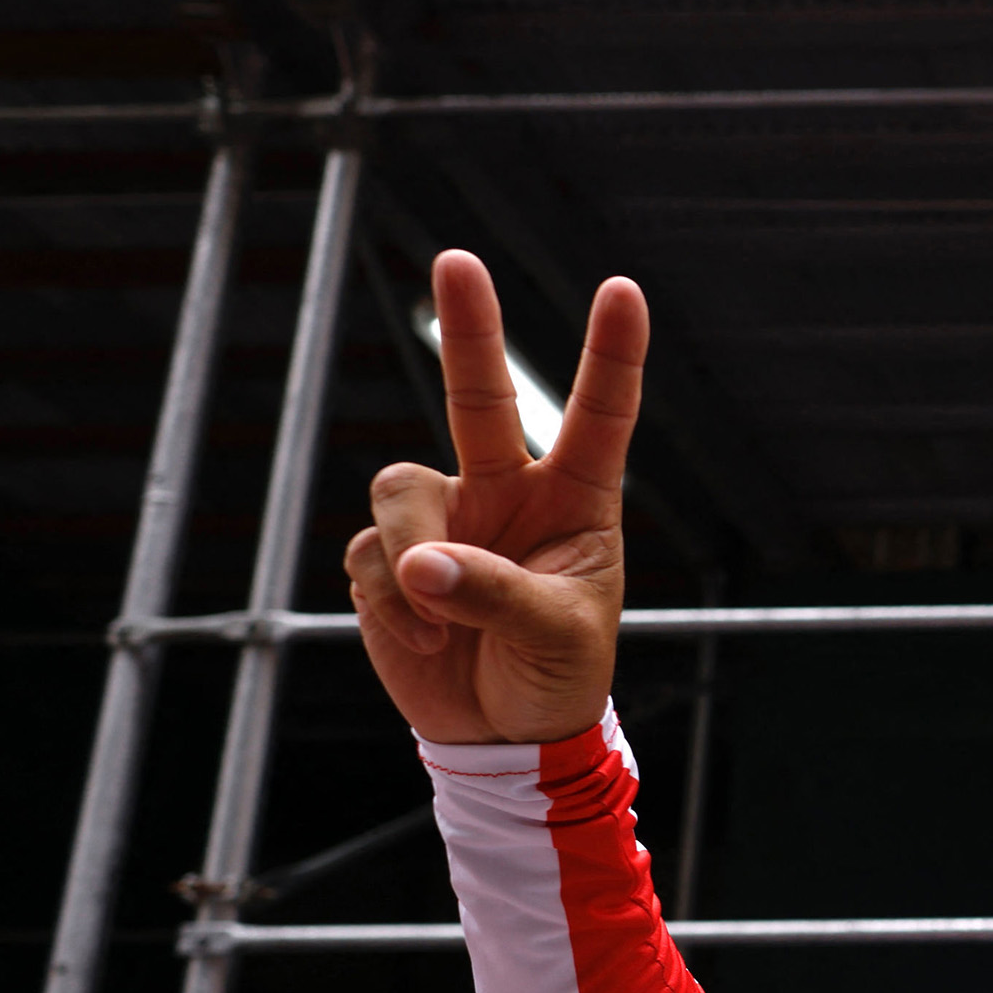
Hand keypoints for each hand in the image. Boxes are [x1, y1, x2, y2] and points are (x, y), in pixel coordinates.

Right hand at [346, 250, 645, 745]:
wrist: (504, 732)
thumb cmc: (556, 674)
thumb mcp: (556, 637)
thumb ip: (497, 595)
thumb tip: (421, 563)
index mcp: (576, 501)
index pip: (599, 417)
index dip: (610, 356)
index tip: (623, 290)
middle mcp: (507, 490)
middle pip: (478, 396)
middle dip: (469, 328)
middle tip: (458, 260)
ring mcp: (445, 518)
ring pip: (401, 490)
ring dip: (413, 558)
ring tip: (445, 621)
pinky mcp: (388, 556)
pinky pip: (368, 554)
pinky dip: (391, 601)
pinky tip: (424, 639)